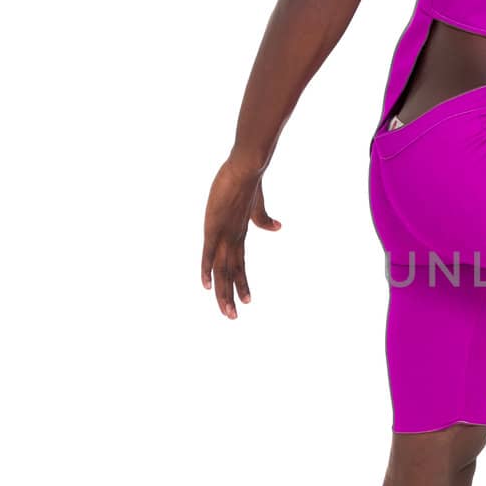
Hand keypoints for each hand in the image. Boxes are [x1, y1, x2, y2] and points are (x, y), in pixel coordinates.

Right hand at [201, 156, 281, 318]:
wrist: (249, 168)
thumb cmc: (249, 183)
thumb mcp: (255, 206)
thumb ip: (264, 219)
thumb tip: (279, 227)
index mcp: (240, 235)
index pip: (239, 265)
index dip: (241, 284)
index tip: (247, 301)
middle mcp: (233, 239)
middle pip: (231, 273)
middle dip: (231, 296)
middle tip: (233, 317)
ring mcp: (223, 234)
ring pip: (222, 269)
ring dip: (223, 292)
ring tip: (228, 312)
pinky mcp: (214, 227)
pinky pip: (208, 253)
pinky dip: (207, 270)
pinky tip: (206, 285)